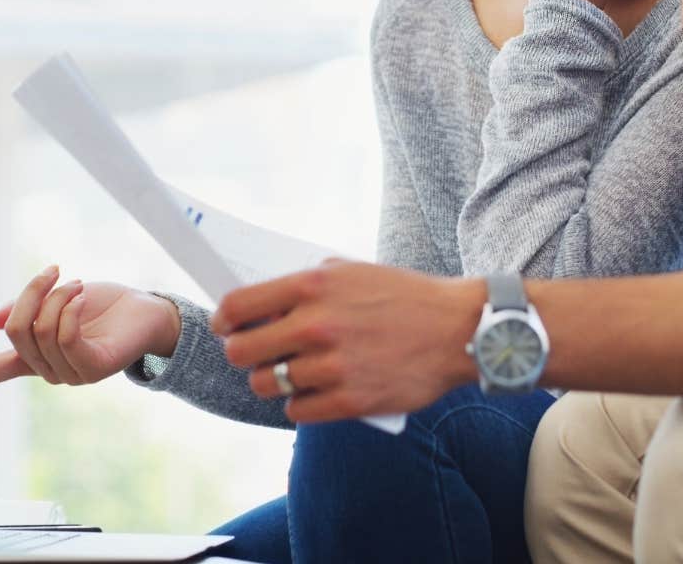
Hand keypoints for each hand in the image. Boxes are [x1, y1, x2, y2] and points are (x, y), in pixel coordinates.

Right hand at [0, 266, 180, 394]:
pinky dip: (68, 308)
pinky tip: (80, 295)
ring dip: (56, 296)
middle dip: (31, 293)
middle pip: (15, 331)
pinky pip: (64, 336)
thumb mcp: (59, 299)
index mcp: (36, 357)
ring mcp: (70, 374)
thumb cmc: (106, 305)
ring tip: (76, 283)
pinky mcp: (92, 369)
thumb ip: (27, 310)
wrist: (151, 310)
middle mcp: (49, 371)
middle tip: (55, 271)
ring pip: (40, 330)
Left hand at [211, 260, 483, 423]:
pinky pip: (298, 410)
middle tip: (259, 353)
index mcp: (314, 287)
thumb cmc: (404, 296)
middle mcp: (318, 326)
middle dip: (244, 354)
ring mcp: (333, 366)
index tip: (227, 328)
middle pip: (242, 353)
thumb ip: (305, 285)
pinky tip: (316, 390)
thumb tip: (260, 305)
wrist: (459, 329)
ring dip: (274, 380)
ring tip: (291, 372)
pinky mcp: (351, 401)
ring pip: (269, 384)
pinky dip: (302, 403)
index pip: (238, 307)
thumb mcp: (351, 271)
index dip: (223, 320)